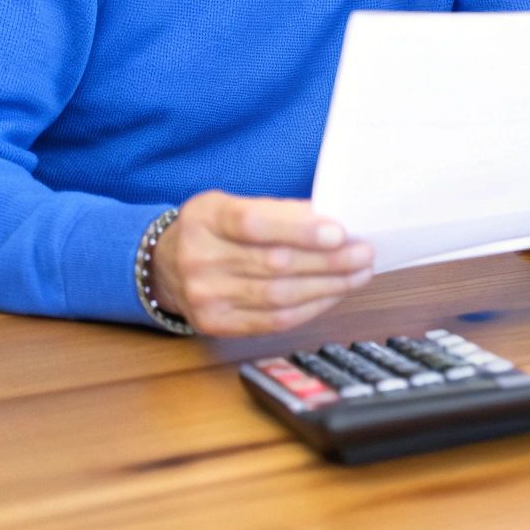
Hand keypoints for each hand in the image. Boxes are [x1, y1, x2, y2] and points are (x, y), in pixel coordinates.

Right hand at [149, 190, 374, 335]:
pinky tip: (333, 295)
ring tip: (358, 274)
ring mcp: (204, 296)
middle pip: (274, 263)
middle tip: (364, 252)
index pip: (255, 223)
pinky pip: (273, 321)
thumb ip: (279, 212)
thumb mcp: (233, 205)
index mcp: (205, 218)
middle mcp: (199, 258)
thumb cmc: (214, 230)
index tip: (339, 232)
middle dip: (329, 260)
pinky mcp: (214, 324)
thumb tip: (333, 222)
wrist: (165, 265)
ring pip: (278, 295)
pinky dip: (310, 308)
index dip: (300, 230)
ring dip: (328, 286)